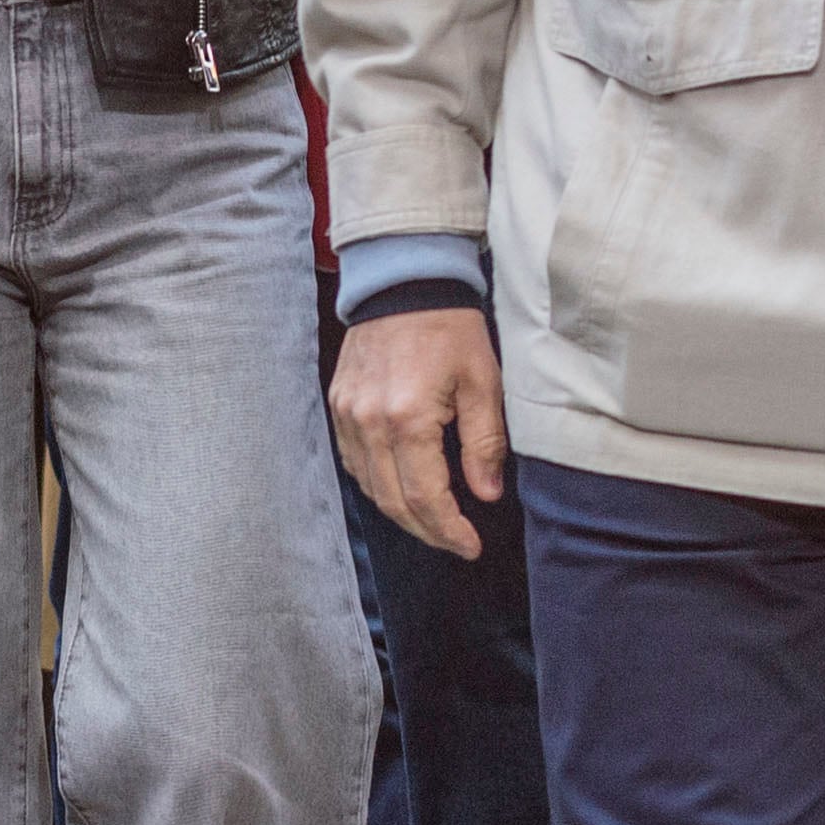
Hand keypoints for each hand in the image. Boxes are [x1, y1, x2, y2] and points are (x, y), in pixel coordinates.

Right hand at [329, 306, 509, 559]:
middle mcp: (369, 422)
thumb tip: (486, 493)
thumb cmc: (450, 327)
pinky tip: (400, 486)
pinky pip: (353, 461)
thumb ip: (484, 444)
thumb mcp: (483, 382)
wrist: (405, 280)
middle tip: (456, 541)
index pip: (426, 498)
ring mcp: (348, 413)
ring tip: (433, 520)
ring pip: (369, 487)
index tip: (470, 545)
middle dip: (427, 531)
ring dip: (401, 512)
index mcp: (408, 418)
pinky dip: (377, 483)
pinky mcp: (338, 404)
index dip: (449, 531)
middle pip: (393, 502)